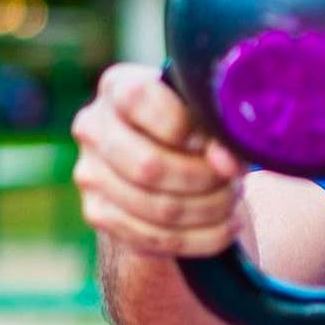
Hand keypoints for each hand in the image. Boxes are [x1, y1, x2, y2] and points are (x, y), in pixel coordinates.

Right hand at [71, 63, 244, 257]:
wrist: (171, 169)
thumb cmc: (197, 131)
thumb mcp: (207, 118)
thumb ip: (216, 129)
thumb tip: (227, 163)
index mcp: (118, 86)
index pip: (139, 99)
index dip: (184, 126)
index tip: (216, 144)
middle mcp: (93, 127)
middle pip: (150, 165)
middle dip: (204, 179)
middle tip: (234, 180)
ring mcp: (91, 174)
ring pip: (159, 208)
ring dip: (210, 209)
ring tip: (233, 200)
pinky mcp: (99, 214)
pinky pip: (157, 237)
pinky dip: (203, 237)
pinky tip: (226, 225)